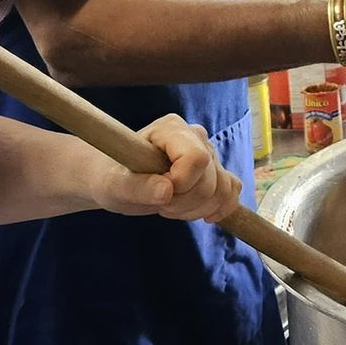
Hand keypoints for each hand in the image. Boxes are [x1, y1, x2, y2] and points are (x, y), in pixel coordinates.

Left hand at [93, 115, 242, 222]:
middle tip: (159, 205)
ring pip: (223, 189)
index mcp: (170, 129)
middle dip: (185, 203)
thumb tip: (166, 191)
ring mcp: (208, 152)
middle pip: (211, 179)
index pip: (196, 158)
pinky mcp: (215, 170)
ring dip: (197, 209)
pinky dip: (220, 208)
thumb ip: (137, 187)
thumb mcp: (115, 186)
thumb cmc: (113, 178)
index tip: (158, 193)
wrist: (118, 181)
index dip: (182, 184)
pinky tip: (202, 216)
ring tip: (171, 208)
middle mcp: (194, 135)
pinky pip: (232, 190)